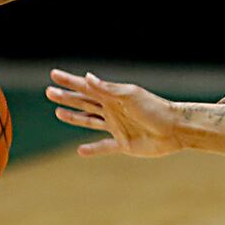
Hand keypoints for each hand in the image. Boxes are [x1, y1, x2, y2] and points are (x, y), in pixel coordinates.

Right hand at [45, 69, 181, 157]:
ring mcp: (118, 127)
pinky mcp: (124, 144)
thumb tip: (86, 77)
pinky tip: (81, 150)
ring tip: (59, 113)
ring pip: (90, 121)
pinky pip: (105, 146)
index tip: (53, 74)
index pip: (86, 88)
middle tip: (49, 92)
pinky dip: (93, 149)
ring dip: (75, 117)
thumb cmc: (154, 109)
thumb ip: (107, 89)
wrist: (175, 129)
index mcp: (113, 97)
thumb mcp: (130, 96)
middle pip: (84, 103)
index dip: (69, 81)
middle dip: (67, 97)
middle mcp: (113, 111)